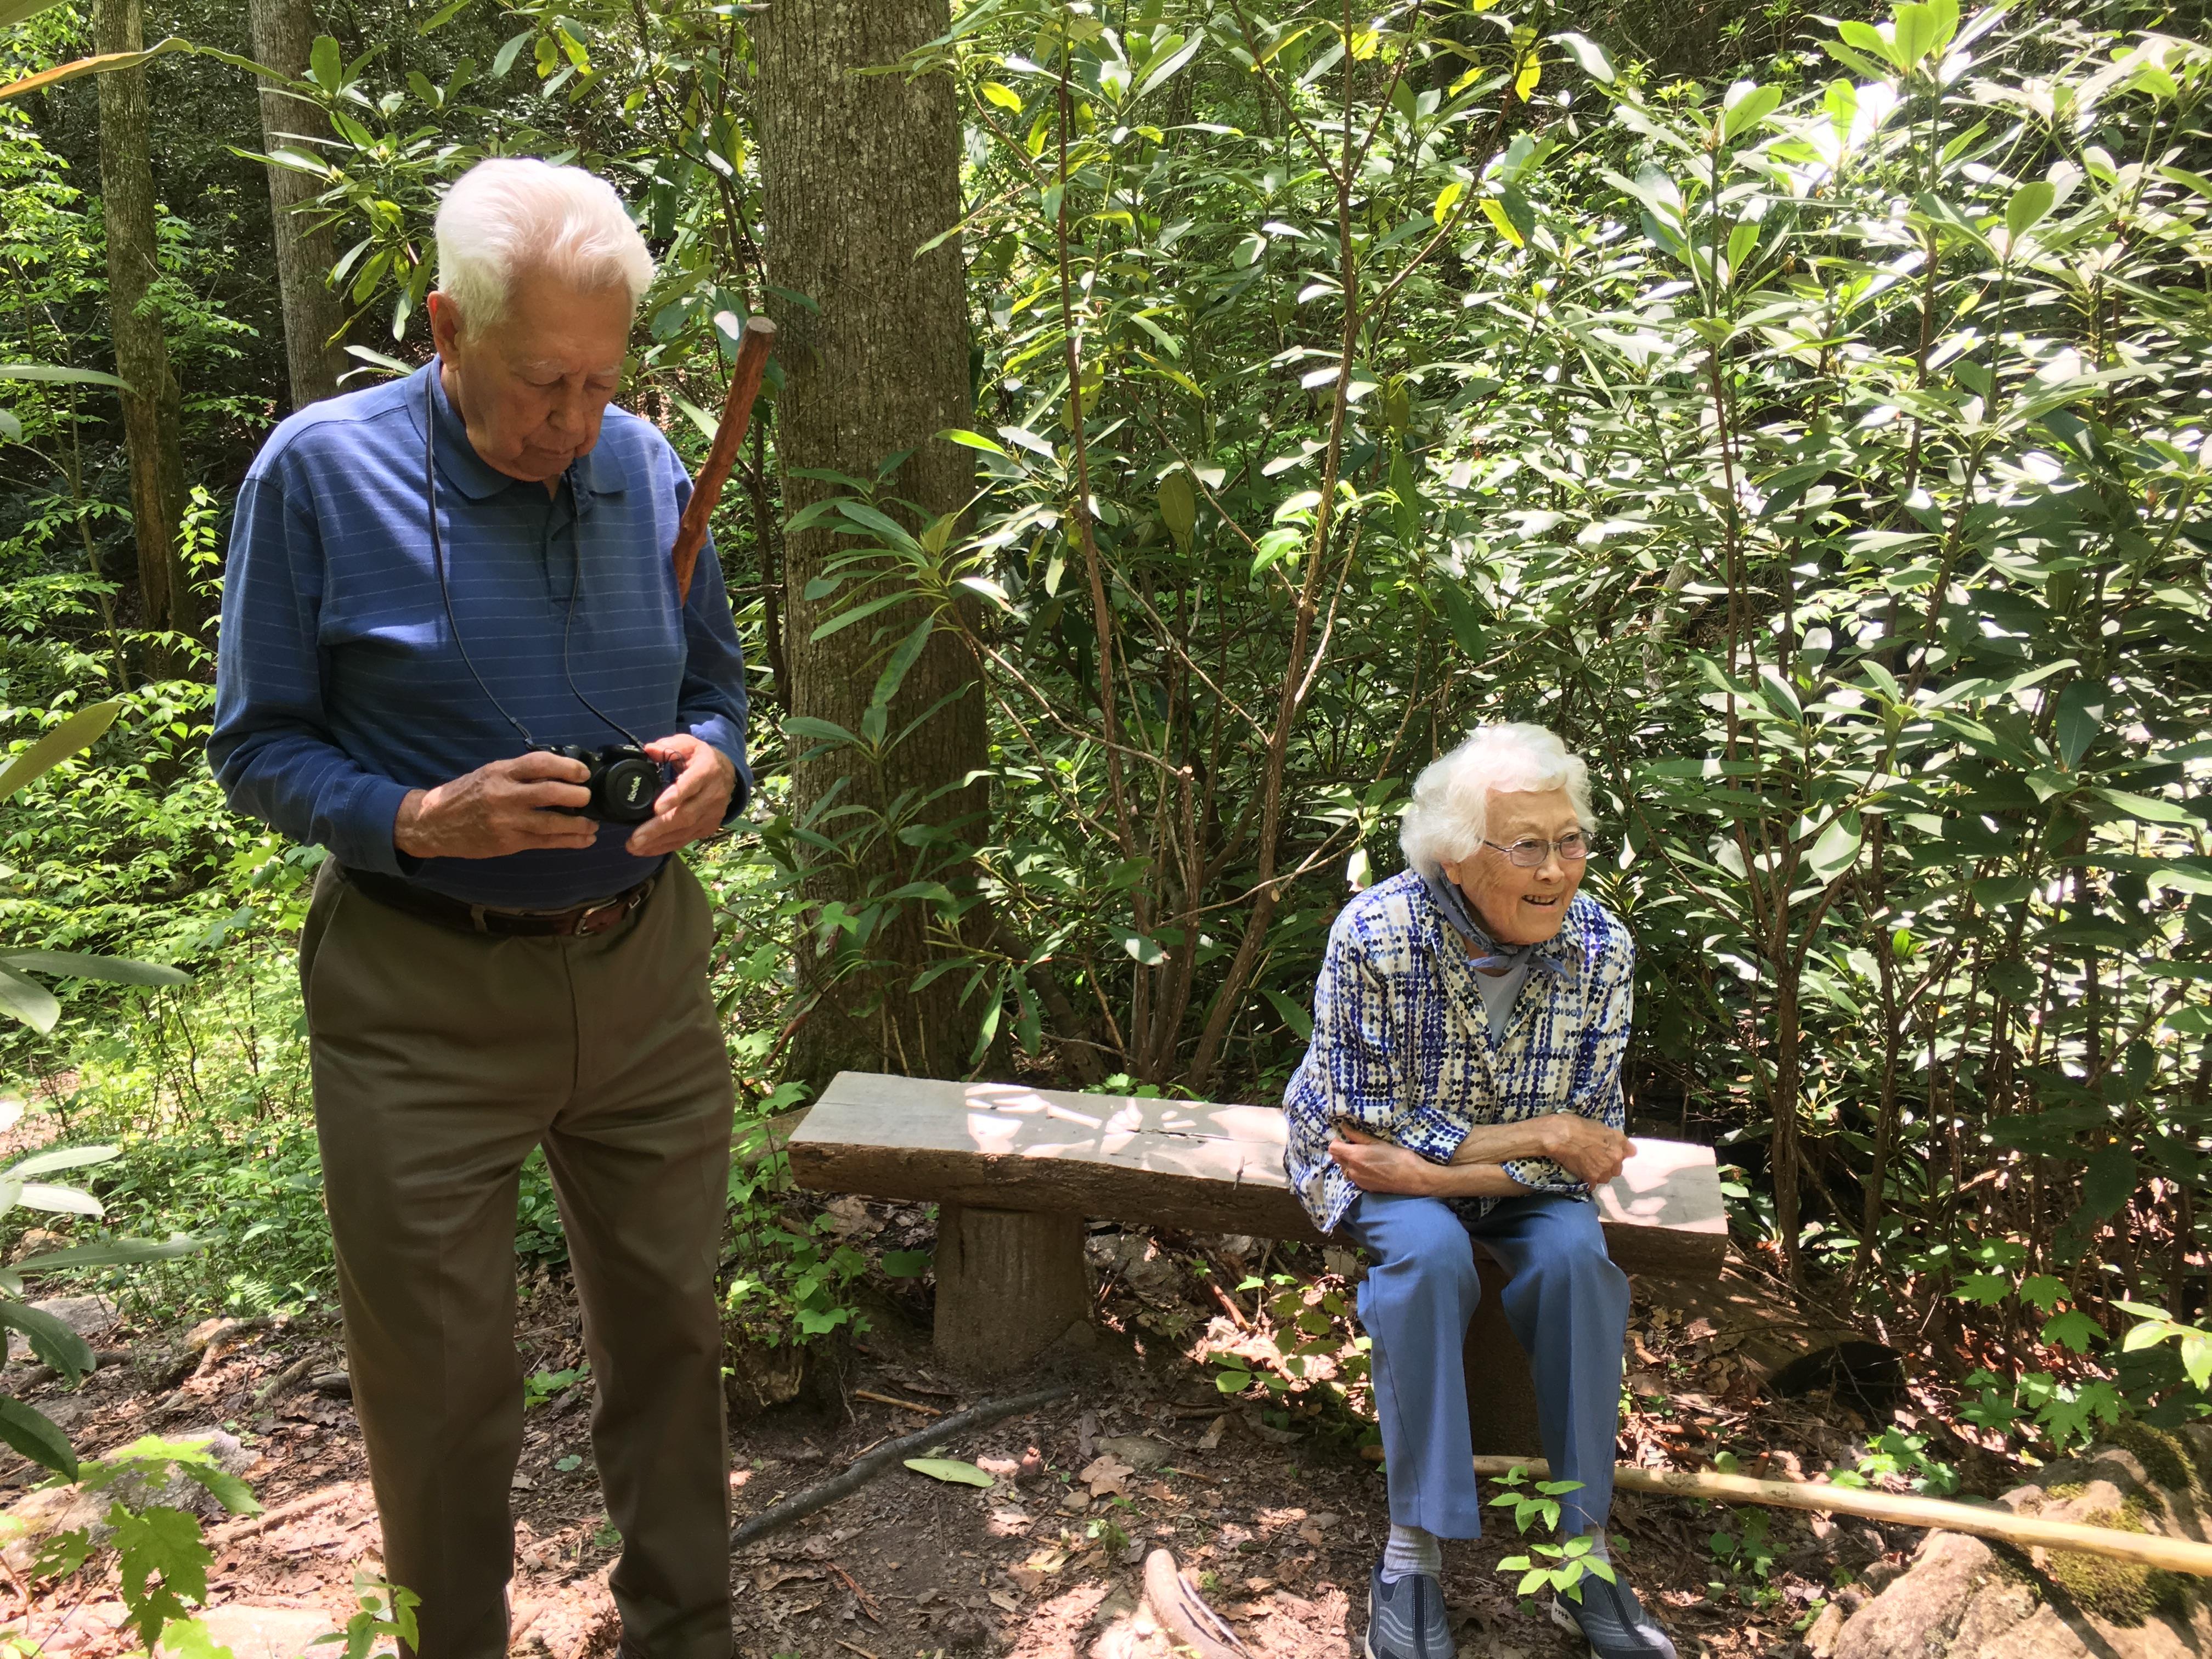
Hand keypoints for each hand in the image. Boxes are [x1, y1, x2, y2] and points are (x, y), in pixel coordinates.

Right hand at [393, 753, 596, 859]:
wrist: (434, 823)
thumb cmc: (465, 795)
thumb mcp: (489, 774)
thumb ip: (519, 773)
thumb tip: (558, 773)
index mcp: (500, 772)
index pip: (539, 763)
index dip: (567, 767)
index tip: (583, 773)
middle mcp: (504, 795)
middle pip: (550, 792)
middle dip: (577, 796)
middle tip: (588, 797)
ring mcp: (507, 821)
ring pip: (552, 823)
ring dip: (579, 824)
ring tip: (593, 824)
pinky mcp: (508, 843)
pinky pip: (545, 843)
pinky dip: (569, 842)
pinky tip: (583, 840)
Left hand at [625, 734, 736, 857]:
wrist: (728, 773)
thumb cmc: (701, 758)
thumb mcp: (688, 744)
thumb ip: (669, 746)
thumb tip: (649, 750)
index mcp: (706, 771)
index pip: (690, 786)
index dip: (674, 798)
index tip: (657, 808)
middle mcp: (712, 795)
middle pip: (685, 815)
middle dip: (659, 829)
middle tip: (635, 839)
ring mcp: (712, 814)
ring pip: (685, 831)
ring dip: (658, 842)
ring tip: (634, 847)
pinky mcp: (708, 827)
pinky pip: (686, 839)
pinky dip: (666, 846)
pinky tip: (647, 850)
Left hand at [1327, 1125, 1441, 1196]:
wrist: (1413, 1178)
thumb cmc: (1398, 1157)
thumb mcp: (1379, 1143)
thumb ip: (1359, 1137)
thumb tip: (1344, 1128)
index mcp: (1355, 1156)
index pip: (1333, 1149)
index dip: (1337, 1142)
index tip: (1345, 1138)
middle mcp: (1353, 1170)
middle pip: (1336, 1159)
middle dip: (1342, 1151)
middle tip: (1354, 1146)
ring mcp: (1358, 1181)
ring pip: (1344, 1169)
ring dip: (1348, 1162)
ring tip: (1363, 1157)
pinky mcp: (1365, 1188)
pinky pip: (1353, 1177)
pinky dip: (1356, 1171)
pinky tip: (1369, 1167)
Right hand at [1538, 1115, 1634, 1186]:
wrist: (1560, 1135)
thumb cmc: (1577, 1125)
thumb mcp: (1601, 1126)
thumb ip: (1615, 1138)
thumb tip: (1625, 1148)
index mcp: (1619, 1144)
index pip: (1630, 1152)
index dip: (1619, 1152)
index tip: (1611, 1151)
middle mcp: (1615, 1159)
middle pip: (1617, 1169)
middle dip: (1608, 1165)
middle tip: (1594, 1158)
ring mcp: (1604, 1170)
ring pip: (1605, 1178)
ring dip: (1598, 1174)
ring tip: (1586, 1166)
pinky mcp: (1591, 1179)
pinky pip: (1592, 1185)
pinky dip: (1587, 1181)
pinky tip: (1580, 1173)